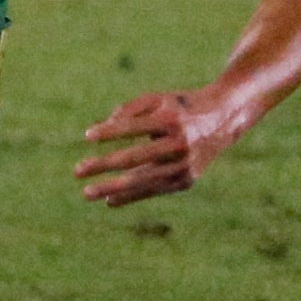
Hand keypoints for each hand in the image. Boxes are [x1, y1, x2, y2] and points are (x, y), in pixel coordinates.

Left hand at [75, 87, 251, 206]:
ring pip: (142, 181)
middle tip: (77, 171)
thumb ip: (128, 110)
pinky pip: (153, 191)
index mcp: (171, 120)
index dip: (110, 132)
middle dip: (103, 166)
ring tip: (86, 193)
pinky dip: (131, 196)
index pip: (134, 127)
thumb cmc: (180, 107)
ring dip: (112, 188)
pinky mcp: (187, 180)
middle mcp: (179, 144)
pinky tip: (109, 201)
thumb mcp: (157, 99)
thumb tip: (101, 129)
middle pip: (134, 158)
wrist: (224, 120)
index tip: (87, 136)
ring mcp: (185, 165)